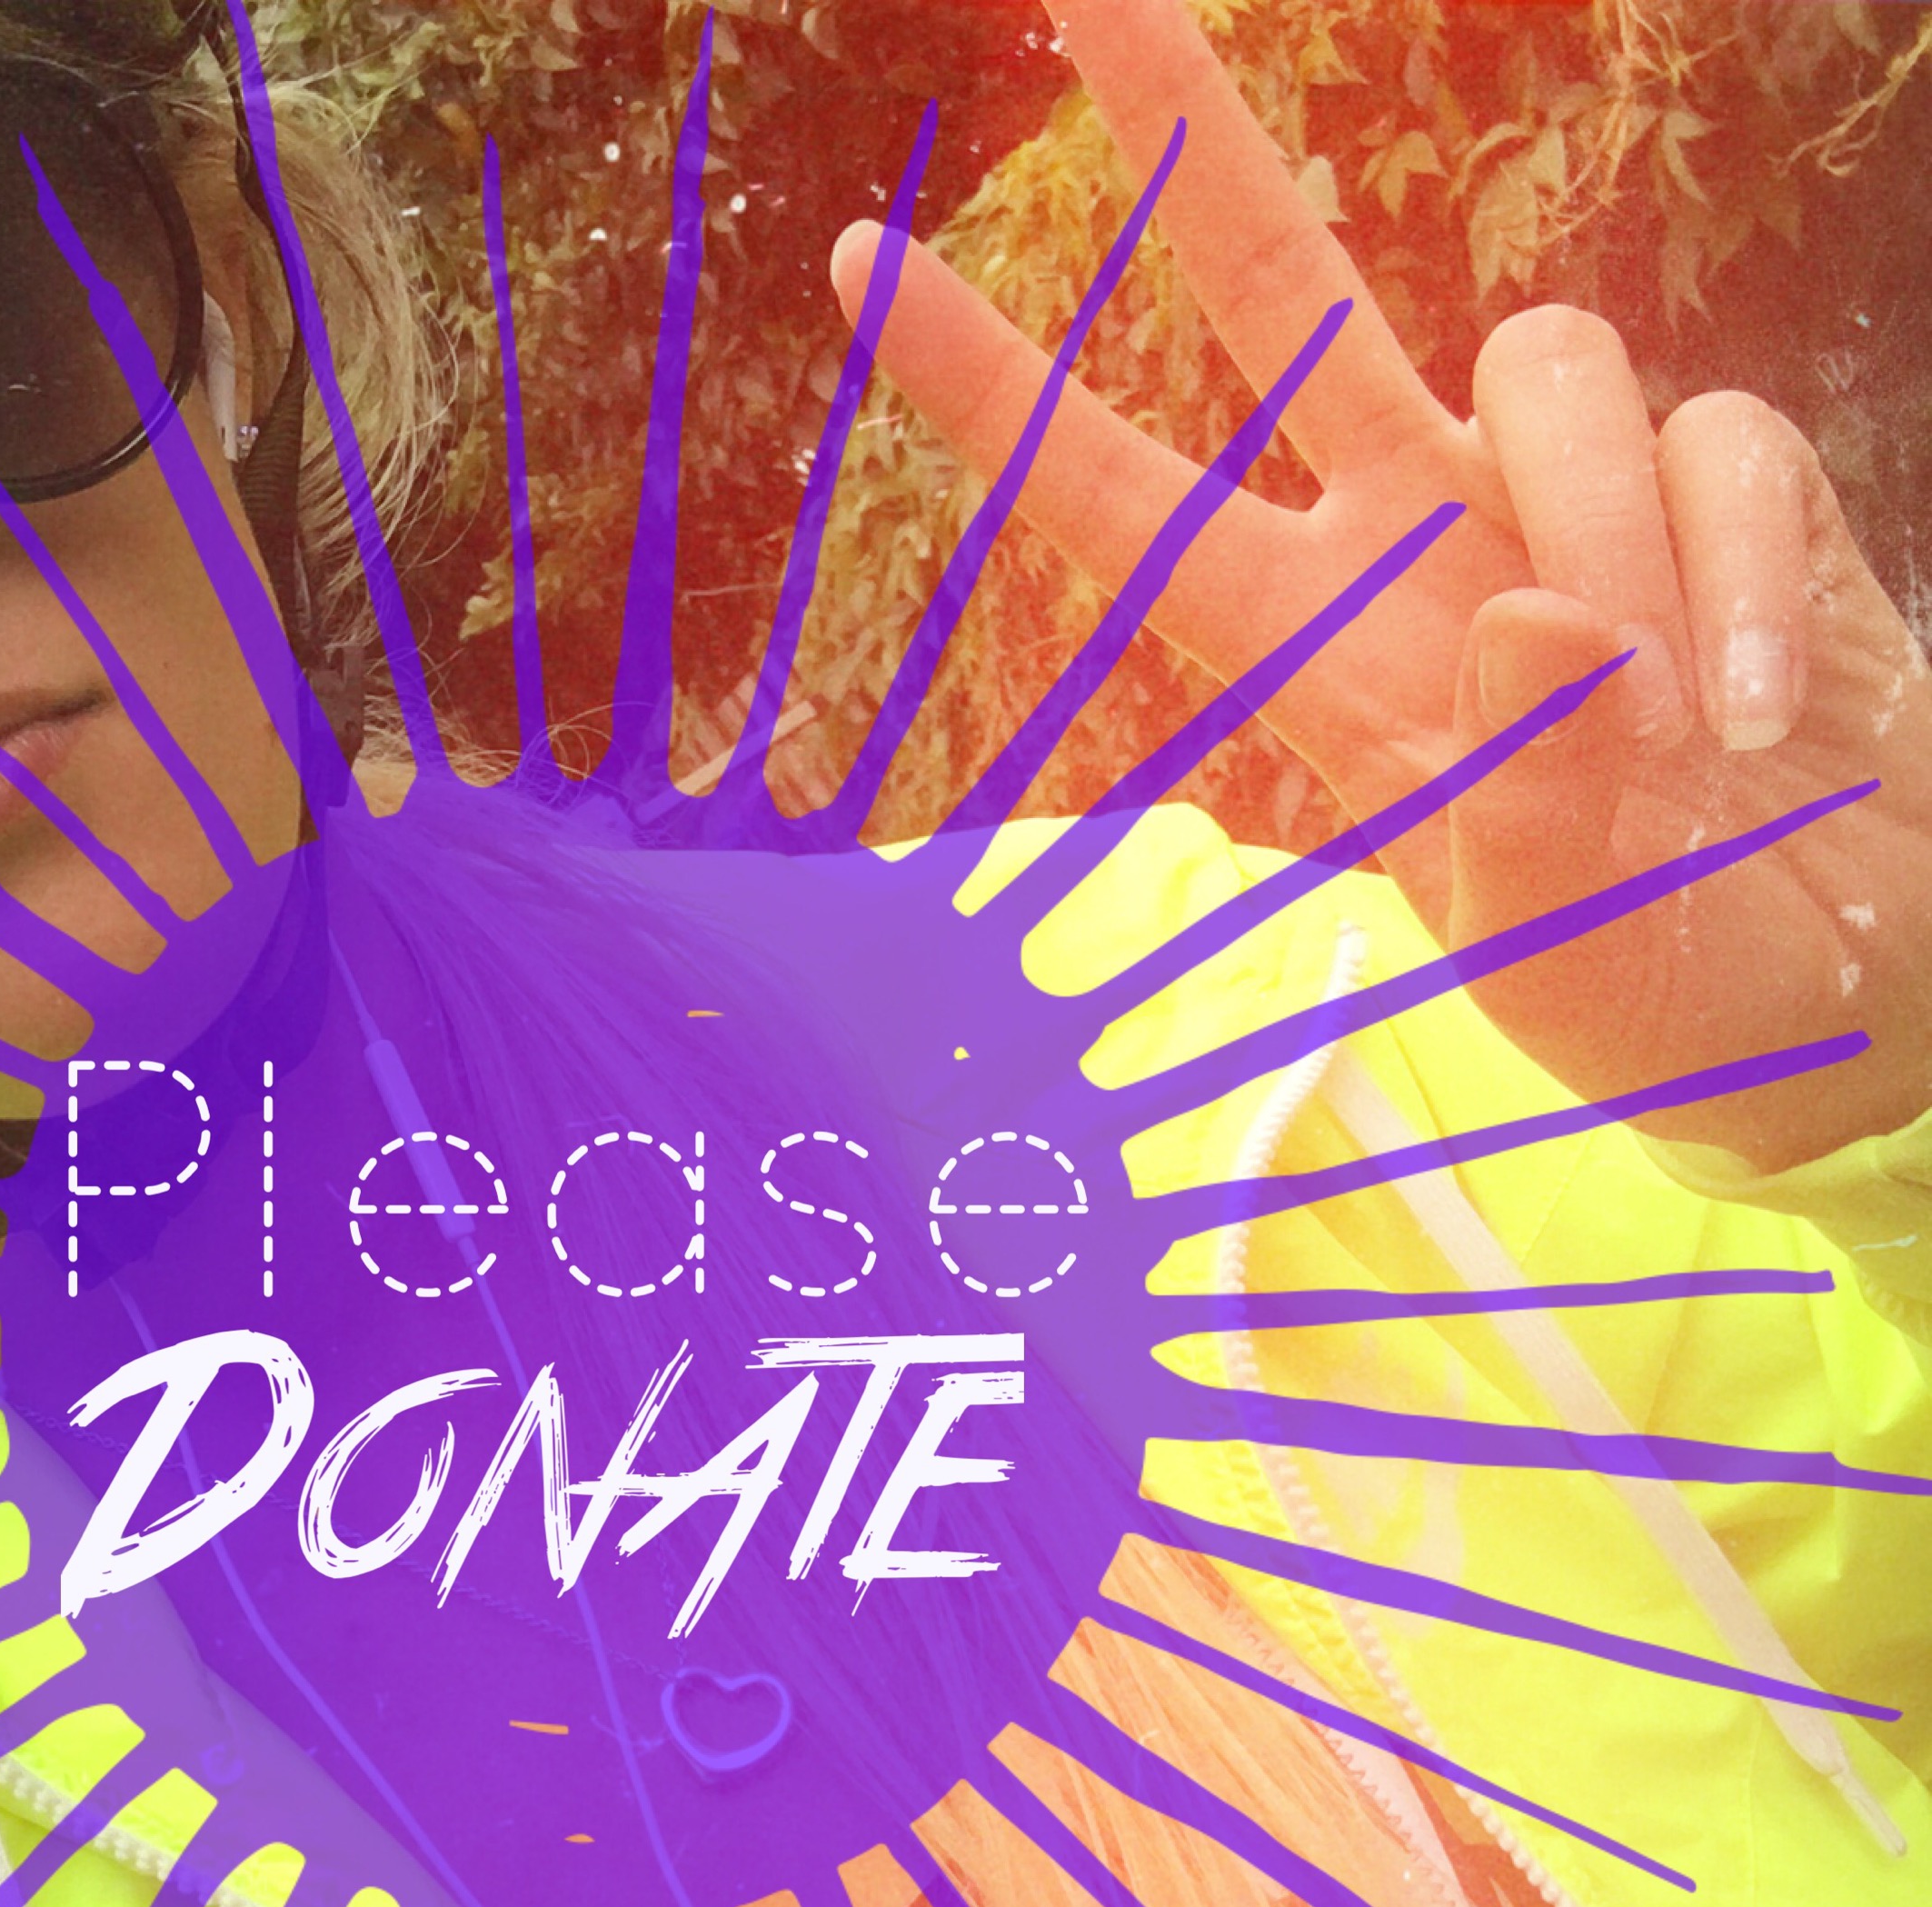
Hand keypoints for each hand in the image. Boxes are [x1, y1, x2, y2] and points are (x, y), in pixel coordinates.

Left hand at [830, 0, 1931, 1170]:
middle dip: (1191, 137)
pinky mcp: (1718, 477)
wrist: (1836, 972)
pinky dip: (1744, 573)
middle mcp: (1412, 540)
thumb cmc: (1658, 979)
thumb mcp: (1560, 946)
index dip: (996, 390)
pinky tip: (1759, 715)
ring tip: (1675, 726)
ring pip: (1540, 355)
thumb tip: (1534, 611)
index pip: (1123, 501)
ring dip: (1605, 529)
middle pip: (1285, 290)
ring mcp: (1562, 496)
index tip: (860, 263)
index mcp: (1310, 662)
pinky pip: (1716, 439)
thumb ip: (1534, 812)